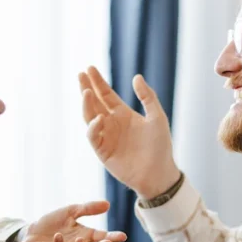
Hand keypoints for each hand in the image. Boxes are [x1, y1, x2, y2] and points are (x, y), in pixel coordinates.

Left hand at [13, 200, 126, 241]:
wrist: (30, 232)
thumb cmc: (53, 223)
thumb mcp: (71, 211)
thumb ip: (88, 209)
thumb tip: (107, 204)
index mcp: (86, 236)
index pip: (103, 238)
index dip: (113, 238)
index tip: (122, 236)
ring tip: (80, 240)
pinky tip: (58, 236)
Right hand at [79, 67, 180, 199]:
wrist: (159, 173)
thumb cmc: (160, 146)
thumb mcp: (157, 117)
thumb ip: (147, 97)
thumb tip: (136, 77)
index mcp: (123, 114)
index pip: (106, 95)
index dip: (98, 82)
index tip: (89, 68)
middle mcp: (112, 124)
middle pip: (94, 103)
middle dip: (87, 88)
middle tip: (80, 75)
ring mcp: (106, 137)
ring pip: (90, 118)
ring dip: (87, 105)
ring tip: (86, 92)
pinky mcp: (103, 152)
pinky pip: (93, 137)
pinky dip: (94, 127)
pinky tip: (99, 118)